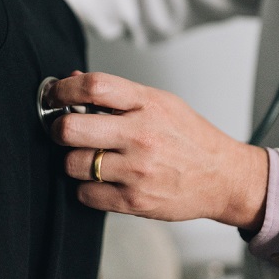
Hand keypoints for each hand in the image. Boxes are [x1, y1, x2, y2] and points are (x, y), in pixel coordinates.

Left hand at [46, 72, 268, 230]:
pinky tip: (103, 180)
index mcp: (148, 104)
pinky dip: (87, 188)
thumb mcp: (161, 103)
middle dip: (58, 129)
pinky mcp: (134, 200)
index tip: (54, 95)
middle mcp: (141, 135)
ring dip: (74, 161)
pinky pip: (85, 194)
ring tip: (91, 157)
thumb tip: (74, 78)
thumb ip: (118, 94)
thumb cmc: (190, 137)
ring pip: (73, 164)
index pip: (93, 87)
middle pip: (71, 129)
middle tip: (63, 130)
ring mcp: (137, 170)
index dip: (63, 89)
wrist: (223, 177)